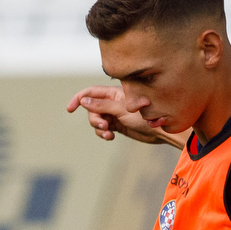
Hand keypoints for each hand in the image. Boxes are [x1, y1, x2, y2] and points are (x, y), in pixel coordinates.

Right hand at [66, 86, 182, 146]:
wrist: (160, 130)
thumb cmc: (145, 116)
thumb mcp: (121, 110)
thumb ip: (102, 105)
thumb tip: (84, 101)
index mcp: (113, 93)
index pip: (90, 93)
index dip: (79, 99)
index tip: (70, 109)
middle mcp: (112, 102)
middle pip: (92, 109)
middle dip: (94, 119)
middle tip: (104, 126)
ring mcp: (114, 114)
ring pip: (97, 120)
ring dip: (99, 128)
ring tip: (108, 134)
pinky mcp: (117, 125)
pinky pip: (103, 129)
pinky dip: (103, 133)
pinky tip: (111, 137)